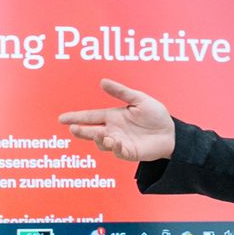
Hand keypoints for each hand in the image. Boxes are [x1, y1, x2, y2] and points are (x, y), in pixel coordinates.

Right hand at [59, 79, 174, 161]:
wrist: (172, 132)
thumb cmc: (156, 115)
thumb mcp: (139, 99)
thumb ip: (121, 92)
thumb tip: (103, 82)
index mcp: (112, 116)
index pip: (90, 117)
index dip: (76, 117)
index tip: (62, 118)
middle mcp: (113, 130)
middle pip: (91, 132)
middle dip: (81, 131)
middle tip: (73, 129)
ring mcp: (120, 142)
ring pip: (102, 144)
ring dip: (99, 140)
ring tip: (103, 135)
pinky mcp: (129, 153)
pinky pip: (118, 152)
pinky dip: (115, 147)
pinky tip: (116, 141)